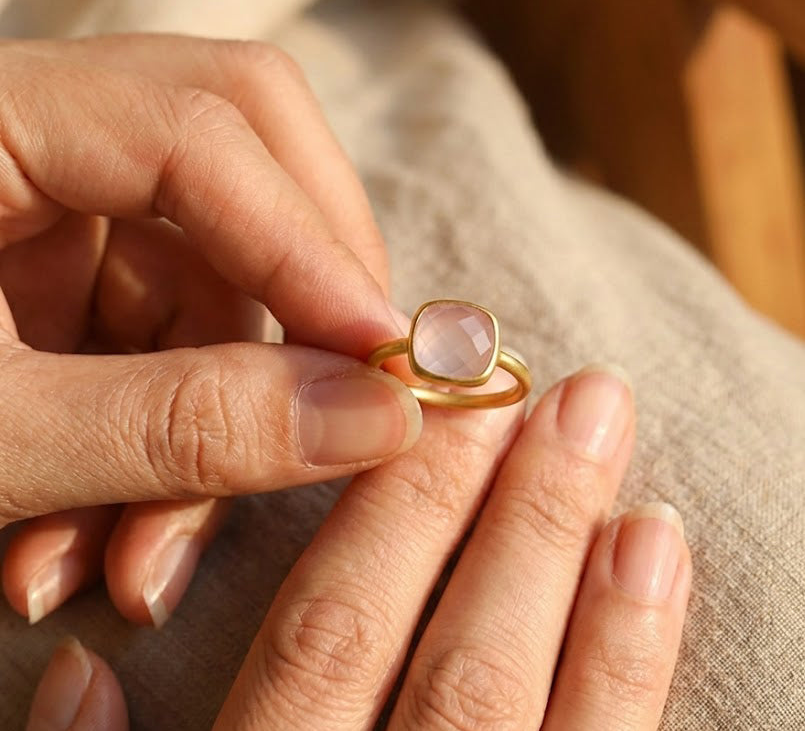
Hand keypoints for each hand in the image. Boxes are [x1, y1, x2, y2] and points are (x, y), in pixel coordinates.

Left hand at [0, 35, 421, 627]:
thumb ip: (184, 426)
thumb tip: (373, 420)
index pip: (204, 124)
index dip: (312, 245)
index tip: (385, 365)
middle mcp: (33, 130)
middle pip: (242, 151)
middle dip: (301, 297)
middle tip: (338, 406)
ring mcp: (52, 203)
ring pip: (208, 276)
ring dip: (204, 426)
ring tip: (136, 564)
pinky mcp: (57, 276)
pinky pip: (163, 334)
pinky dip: (156, 442)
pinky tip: (93, 541)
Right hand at [26, 366, 690, 729]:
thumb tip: (77, 674)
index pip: (329, 631)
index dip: (395, 509)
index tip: (450, 404)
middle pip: (452, 657)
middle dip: (518, 511)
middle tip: (580, 398)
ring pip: (536, 721)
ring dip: (595, 578)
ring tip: (629, 460)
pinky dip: (631, 674)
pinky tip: (655, 565)